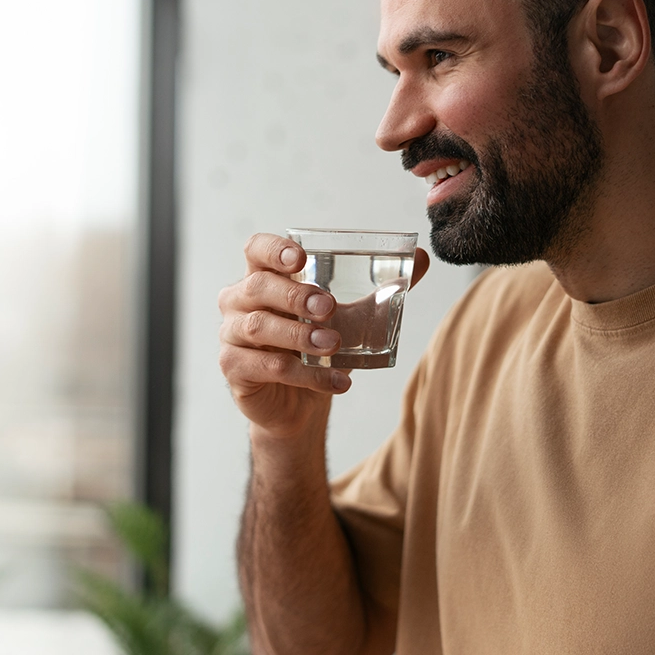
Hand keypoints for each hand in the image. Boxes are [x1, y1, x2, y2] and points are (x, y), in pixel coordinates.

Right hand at [219, 233, 429, 435]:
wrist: (300, 404)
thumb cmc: (317, 348)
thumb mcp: (352, 316)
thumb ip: (382, 288)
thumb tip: (422, 258)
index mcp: (264, 277)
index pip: (257, 250)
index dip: (274, 250)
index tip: (302, 259)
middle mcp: (240, 302)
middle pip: (257, 287)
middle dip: (295, 295)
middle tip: (330, 308)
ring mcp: (232, 336)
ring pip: (258, 328)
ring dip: (300, 336)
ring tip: (335, 345)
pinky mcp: (235, 369)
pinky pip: (269, 368)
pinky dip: (307, 375)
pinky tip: (338, 381)